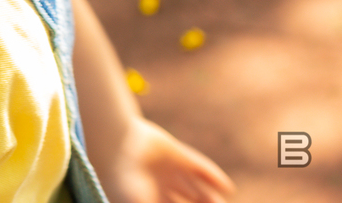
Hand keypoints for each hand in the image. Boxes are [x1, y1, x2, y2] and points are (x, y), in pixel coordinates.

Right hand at [97, 116, 235, 202]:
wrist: (116, 145)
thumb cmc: (124, 184)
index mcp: (146, 199)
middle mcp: (157, 186)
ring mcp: (167, 168)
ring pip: (194, 187)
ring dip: (209, 198)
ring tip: (217, 202)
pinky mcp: (174, 152)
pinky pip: (198, 167)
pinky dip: (213, 176)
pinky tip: (226, 187)